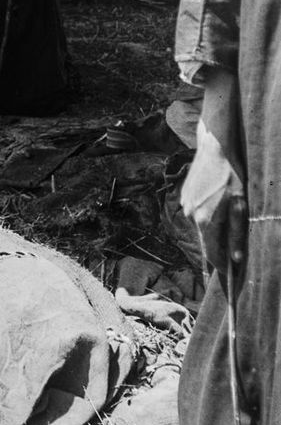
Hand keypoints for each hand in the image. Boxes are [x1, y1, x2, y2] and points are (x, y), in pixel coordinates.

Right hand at [181, 130, 246, 270]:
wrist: (214, 149)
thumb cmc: (231, 176)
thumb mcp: (240, 206)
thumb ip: (236, 234)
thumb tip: (235, 259)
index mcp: (205, 221)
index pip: (213, 255)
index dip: (223, 267)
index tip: (232, 275)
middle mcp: (191, 216)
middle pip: (207, 241)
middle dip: (220, 247)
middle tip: (236, 246)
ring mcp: (185, 206)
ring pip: (201, 227)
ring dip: (214, 228)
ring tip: (228, 216)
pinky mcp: (184, 197)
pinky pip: (197, 214)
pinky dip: (207, 215)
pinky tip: (217, 202)